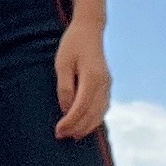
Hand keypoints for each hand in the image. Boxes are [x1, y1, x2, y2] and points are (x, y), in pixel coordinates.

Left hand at [53, 21, 111, 140]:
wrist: (89, 30)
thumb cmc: (72, 45)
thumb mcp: (62, 64)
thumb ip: (65, 88)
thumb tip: (66, 109)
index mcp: (92, 78)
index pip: (81, 107)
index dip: (70, 122)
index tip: (58, 130)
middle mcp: (104, 84)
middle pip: (92, 114)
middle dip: (77, 128)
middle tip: (61, 135)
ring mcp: (108, 84)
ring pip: (100, 113)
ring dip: (87, 126)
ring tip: (73, 135)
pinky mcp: (107, 85)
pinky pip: (104, 107)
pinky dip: (95, 119)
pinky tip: (85, 124)